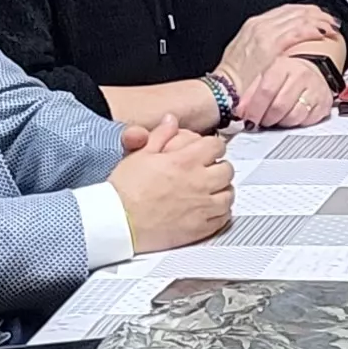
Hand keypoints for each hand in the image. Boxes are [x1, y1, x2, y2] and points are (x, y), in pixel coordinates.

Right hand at [109, 117, 233, 249]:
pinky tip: (210, 209)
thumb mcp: (140, 154)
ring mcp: (202, 207)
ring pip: (229, 195)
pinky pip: (223, 218)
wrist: (118, 221)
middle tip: (210, 170)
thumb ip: (160, 135)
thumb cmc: (125, 190)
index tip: (208, 150)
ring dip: (222, 190)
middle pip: (227, 170)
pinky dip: (221, 212)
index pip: (217, 146)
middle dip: (220, 167)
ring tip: (211, 190)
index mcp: (185, 162)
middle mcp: (199, 183)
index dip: (213, 146)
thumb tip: (171, 120)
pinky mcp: (200, 228)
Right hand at [227, 3, 346, 79]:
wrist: (222, 89)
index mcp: (254, 25)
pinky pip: (297, 32)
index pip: (285, 10)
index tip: (317, 16)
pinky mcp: (271, 46)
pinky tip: (322, 33)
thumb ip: (263, 44)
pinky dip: (312, 30)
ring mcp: (265, 33)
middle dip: (316, 13)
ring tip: (331, 26)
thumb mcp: (248, 53)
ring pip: (299, 18)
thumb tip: (279, 45)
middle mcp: (259, 24)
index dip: (305, 11)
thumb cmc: (235, 78)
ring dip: (319, 21)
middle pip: (294, 11)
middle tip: (330, 20)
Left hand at [234, 49, 336, 129]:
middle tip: (261, 121)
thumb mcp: (264, 76)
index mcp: (282, 66)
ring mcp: (315, 89)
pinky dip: (295, 124)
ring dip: (280, 123)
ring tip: (276, 118)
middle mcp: (301, 75)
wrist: (310, 71)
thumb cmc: (284, 76)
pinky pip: (306, 122)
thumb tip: (241, 112)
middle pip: (279, 106)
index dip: (254, 109)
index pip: (266, 90)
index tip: (248, 119)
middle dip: (266, 119)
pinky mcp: (323, 104)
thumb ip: (250, 93)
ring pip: (293, 117)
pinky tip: (290, 116)